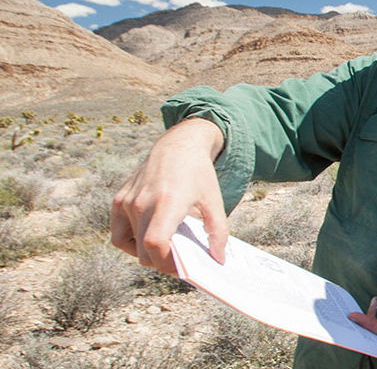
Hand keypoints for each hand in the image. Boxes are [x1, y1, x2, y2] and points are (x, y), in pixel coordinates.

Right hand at [110, 118, 227, 274]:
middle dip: (161, 263)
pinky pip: (119, 233)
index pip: (155, 244)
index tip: (183, 269)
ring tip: (165, 250)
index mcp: (167, 202)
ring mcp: (127, 202)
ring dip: (145, 254)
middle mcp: (142, 202)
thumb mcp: (215, 201)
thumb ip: (218, 231)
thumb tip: (218, 259)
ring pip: (130, 245)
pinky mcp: (118, 200)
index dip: (167, 264)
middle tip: (179, 264)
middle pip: (143, 251)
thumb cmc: (198, 174)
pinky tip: (148, 239)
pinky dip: (131, 243)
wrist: (177, 146)